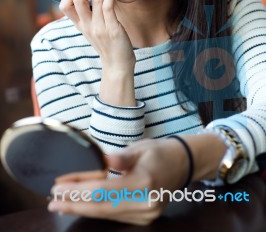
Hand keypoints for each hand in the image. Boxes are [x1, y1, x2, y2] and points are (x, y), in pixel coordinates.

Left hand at [48, 138, 189, 224]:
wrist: (182, 164)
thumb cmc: (159, 151)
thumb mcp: (140, 147)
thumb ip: (119, 157)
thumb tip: (99, 161)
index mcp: (144, 181)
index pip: (103, 190)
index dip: (79, 189)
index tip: (58, 186)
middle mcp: (145, 202)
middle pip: (102, 207)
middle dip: (75, 203)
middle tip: (53, 200)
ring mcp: (146, 214)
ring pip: (107, 214)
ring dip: (82, 208)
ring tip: (61, 204)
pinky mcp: (144, 218)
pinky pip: (114, 215)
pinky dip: (96, 210)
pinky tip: (82, 205)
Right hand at [59, 0, 134, 71]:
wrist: (118, 66)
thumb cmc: (109, 45)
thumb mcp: (94, 31)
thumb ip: (90, 16)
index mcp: (80, 25)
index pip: (64, 6)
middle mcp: (87, 26)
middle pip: (75, 0)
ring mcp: (99, 27)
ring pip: (94, 0)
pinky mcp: (112, 29)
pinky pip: (107, 6)